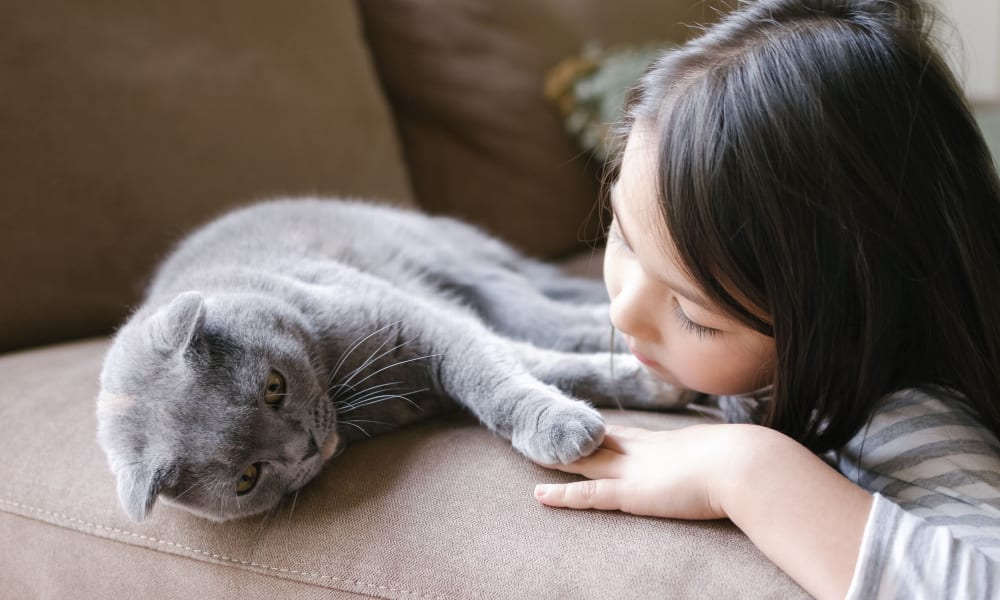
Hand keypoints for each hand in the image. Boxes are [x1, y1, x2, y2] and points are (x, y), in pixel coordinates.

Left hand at [533, 423, 749, 519]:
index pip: (625, 434)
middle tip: (547, 429)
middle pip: (598, 442)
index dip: (602, 431)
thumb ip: (723, 459)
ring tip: (530, 452)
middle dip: (572, 437)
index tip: (586, 426)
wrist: (746, 465)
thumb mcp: (731, 455)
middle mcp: (643, 451)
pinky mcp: (629, 494)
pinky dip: (562, 495)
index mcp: (665, 442)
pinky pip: (587, 495)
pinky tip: (539, 495)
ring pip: (584, 462)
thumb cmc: (749, 462)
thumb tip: (745, 459)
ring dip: (557, 459)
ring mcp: (633, 471)